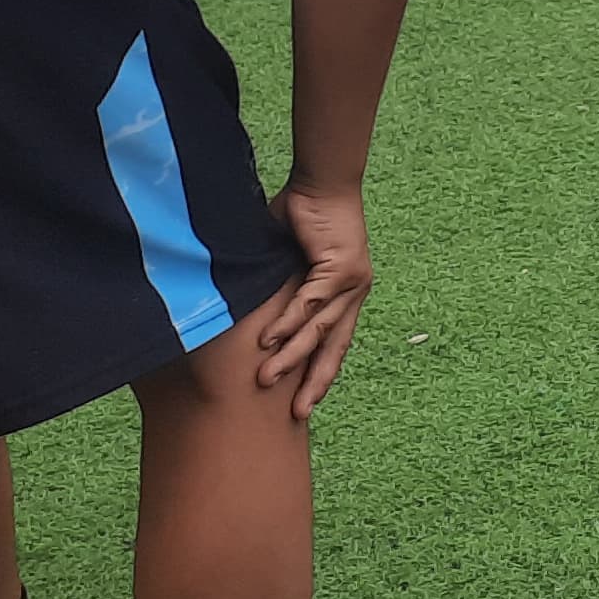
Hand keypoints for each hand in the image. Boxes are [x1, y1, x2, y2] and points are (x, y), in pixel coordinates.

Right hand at [251, 184, 373, 420]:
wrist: (321, 183)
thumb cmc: (301, 219)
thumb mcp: (285, 265)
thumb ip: (274, 290)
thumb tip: (244, 315)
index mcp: (345, 295)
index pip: (335, 343)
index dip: (320, 372)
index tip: (306, 404)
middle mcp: (355, 293)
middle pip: (336, 347)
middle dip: (315, 382)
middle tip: (300, 415)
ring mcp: (353, 282)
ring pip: (320, 330)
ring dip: (291, 356)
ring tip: (266, 381)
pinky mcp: (342, 268)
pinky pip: (310, 303)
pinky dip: (288, 323)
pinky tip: (268, 343)